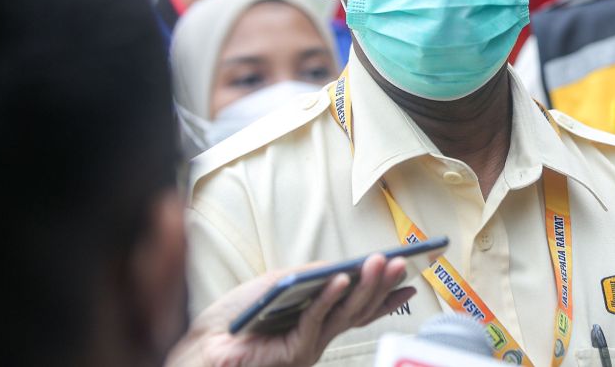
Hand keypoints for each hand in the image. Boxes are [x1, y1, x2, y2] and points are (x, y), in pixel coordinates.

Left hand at [166, 254, 415, 366]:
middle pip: (358, 310)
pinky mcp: (293, 353)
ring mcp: (309, 346)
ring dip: (364, 288)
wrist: (205, 340)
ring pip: (344, 316)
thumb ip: (310, 279)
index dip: (386, 295)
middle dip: (381, 285)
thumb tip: (340, 267)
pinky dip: (328, 299)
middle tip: (400, 262)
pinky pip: (315, 321)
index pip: (360, 308)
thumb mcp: (281, 285)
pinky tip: (340, 279)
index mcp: (320, 320)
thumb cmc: (241, 314)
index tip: (409, 276)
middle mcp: (320, 336)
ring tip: (379, 264)